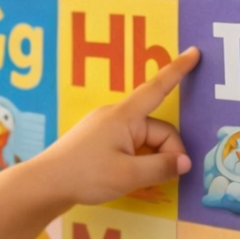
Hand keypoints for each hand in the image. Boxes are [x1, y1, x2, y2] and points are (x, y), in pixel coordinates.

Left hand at [32, 47, 200, 207]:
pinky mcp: (99, 142)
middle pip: (157, 130)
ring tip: (136, 181)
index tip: (194, 53)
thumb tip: (184, 163)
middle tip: (164, 177)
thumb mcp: (129, 175)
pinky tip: (127, 179)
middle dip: (166, 153)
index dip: (178, 71)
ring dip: (150, 161)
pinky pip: (130, 148)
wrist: (45, 185)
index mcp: (124, 116)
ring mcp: (106, 129)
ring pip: (144, 142)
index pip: (158, 88)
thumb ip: (161, 167)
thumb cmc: (84, 175)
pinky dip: (137, 163)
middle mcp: (115, 116)